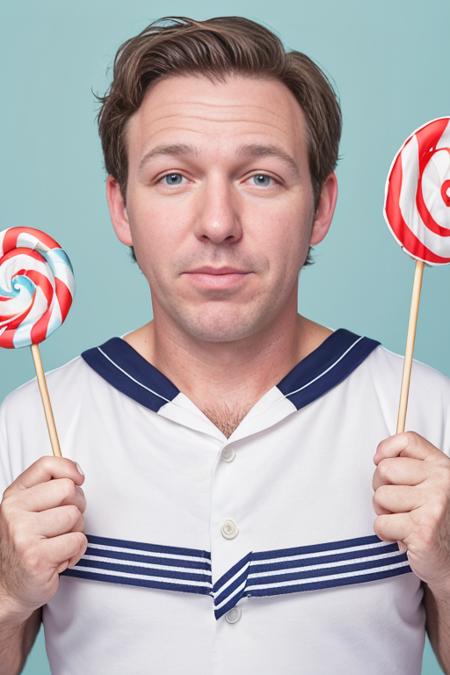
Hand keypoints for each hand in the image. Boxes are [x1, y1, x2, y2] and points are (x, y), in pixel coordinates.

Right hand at [0, 456, 86, 619]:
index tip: (78, 480)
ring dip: (75, 532)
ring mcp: (23, 533)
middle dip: (76, 506)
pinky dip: (76, 552)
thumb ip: (49, 487)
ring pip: (75, 516)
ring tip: (58, 543)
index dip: (70, 469)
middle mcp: (14, 511)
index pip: (47, 464)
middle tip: (64, 524)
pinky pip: (78, 541)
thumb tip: (77, 474)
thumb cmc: (27, 545)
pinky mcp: (37, 556)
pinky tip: (60, 559)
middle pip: (69, 490)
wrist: (9, 587)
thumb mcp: (30, 510)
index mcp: (14, 495)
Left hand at [372, 431, 449, 592]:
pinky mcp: (422, 528)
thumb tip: (380, 455)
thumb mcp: (432, 486)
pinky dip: (386, 533)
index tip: (380, 461)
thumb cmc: (438, 523)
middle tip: (397, 503)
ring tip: (403, 520)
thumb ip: (411, 467)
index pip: (407, 440)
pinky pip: (381, 523)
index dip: (386, 450)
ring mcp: (434, 504)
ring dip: (384, 513)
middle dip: (382, 488)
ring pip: (380, 496)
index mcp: (442, 467)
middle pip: (385, 469)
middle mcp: (442, 481)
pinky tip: (404, 536)